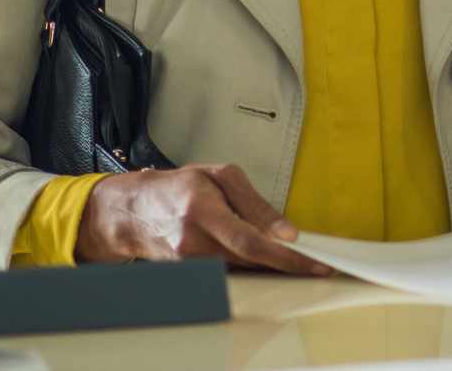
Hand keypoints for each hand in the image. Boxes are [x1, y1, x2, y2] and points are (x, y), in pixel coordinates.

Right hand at [76, 163, 331, 274]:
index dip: (283, 255)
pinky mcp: (186, 275)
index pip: (249, 240)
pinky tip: (264, 259)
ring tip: (296, 258)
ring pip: (241, 269)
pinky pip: (227, 272)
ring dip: (270, 265)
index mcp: (202, 210)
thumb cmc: (178, 187)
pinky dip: (249, 266)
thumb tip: (285, 231)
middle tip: (318, 264)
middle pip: (249, 261)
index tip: (314, 262)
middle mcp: (192, 242)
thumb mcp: (219, 176)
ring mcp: (186, 263)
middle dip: (287, 263)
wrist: (133, 211)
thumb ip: (254, 203)